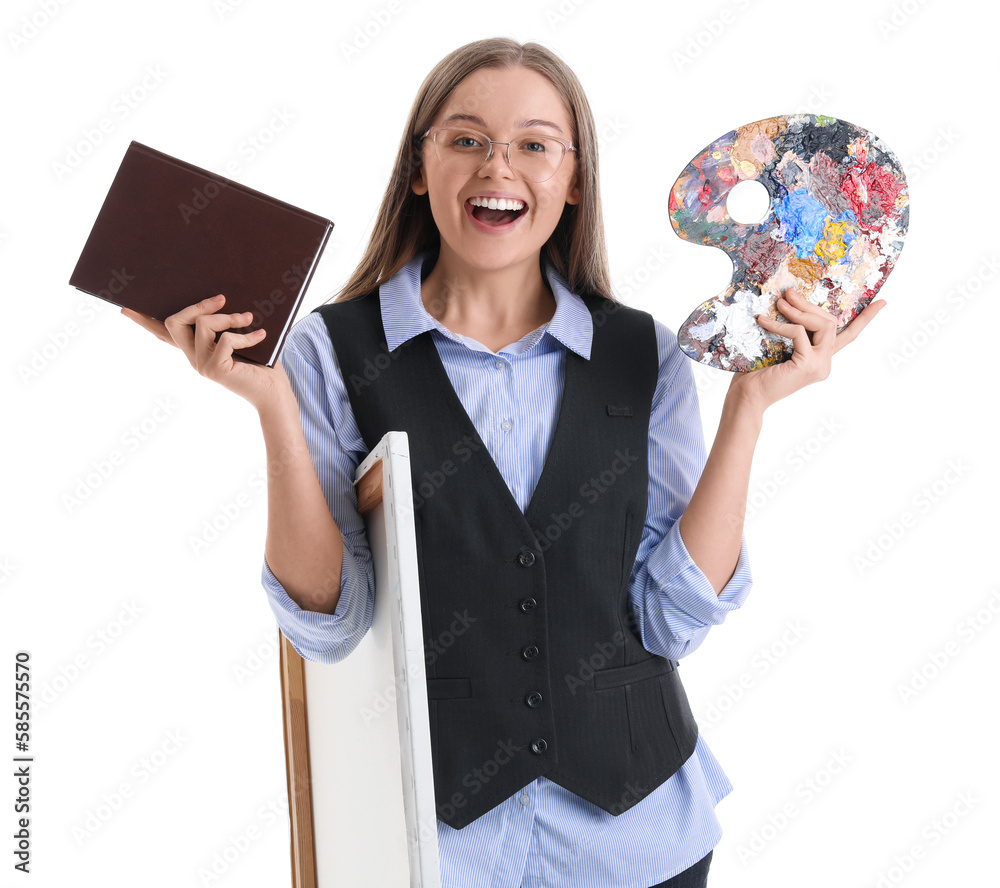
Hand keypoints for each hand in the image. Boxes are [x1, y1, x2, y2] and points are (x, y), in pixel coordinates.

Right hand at [121, 294, 290, 410]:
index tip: (125, 308)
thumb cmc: (261, 364)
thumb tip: (223, 297)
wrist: (274, 392)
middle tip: (222, 299)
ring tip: (249, 318)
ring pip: (204, 325)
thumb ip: (225, 325)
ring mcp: (202, 366)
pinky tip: (261, 335)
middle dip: (198, 305)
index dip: (145, 322)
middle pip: (175, 322)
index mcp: (196, 350)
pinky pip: (225, 340)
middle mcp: (193, 358)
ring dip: (229, 317)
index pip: (165, 335)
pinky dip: (246, 335)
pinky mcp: (215, 370)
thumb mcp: (240, 338)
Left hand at [727, 288, 885, 412]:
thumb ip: (793, 330)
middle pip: (830, 323)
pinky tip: (762, 321)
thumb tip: (788, 300)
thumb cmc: (756, 371)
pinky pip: (799, 333)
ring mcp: (820, 365)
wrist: (747, 395)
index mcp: (820, 358)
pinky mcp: (809, 365)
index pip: (848, 336)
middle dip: (810, 305)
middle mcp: (825, 363)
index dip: (865, 319)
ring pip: (822, 325)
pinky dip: (781, 325)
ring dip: (799, 311)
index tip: (882, 302)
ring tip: (779, 303)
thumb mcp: (778, 345)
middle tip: (789, 293)